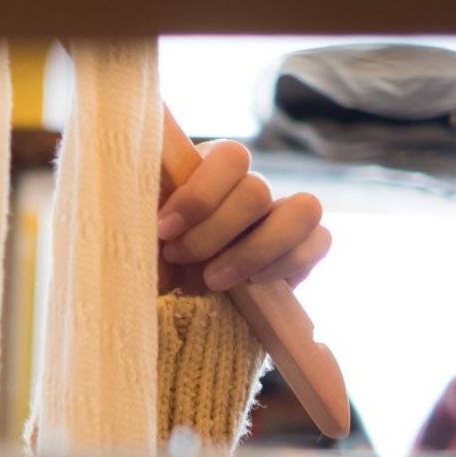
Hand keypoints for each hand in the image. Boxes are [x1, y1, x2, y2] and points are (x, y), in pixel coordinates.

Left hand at [155, 140, 330, 295]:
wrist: (174, 299)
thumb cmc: (151, 257)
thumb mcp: (138, 230)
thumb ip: (141, 207)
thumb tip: (136, 193)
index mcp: (214, 169)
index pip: (231, 156)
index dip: (200, 195)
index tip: (164, 229)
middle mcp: (252, 187)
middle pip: (257, 191)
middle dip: (213, 233)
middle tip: (180, 257)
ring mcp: (284, 215)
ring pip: (302, 210)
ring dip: (254, 251)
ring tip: (214, 280)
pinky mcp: (305, 247)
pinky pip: (319, 241)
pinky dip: (286, 264)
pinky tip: (250, 284)